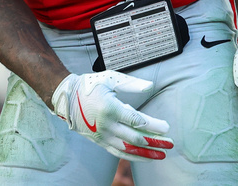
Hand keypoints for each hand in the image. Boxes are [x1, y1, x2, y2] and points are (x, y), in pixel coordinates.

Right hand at [51, 71, 172, 160]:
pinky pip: (118, 153)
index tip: (166, 127)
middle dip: (155, 142)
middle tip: (170, 143)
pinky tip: (145, 157)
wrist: (66, 97)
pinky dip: (133, 156)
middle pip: (135, 138)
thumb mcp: (110, 79)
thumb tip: (150, 86)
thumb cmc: (90, 86)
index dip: (153, 126)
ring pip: (128, 149)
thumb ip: (131, 84)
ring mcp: (102, 135)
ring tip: (162, 155)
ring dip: (147, 153)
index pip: (137, 121)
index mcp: (110, 108)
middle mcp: (106, 125)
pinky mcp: (99, 141)